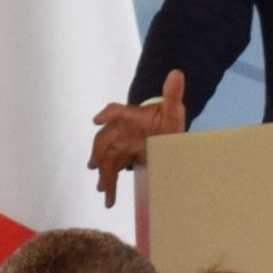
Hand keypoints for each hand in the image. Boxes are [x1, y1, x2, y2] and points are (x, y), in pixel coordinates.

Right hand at [88, 69, 186, 204]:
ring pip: (106, 158)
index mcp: (132, 116)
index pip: (117, 112)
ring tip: (103, 189)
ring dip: (103, 173)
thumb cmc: (166, 119)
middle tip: (95, 165)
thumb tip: (177, 73)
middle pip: (105, 140)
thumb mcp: (173, 110)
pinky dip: (109, 184)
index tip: (98, 120)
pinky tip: (109, 199)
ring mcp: (120, 145)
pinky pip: (112, 170)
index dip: (108, 114)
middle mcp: (121, 130)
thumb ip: (172, 94)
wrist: (165, 132)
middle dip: (99, 152)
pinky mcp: (122, 158)